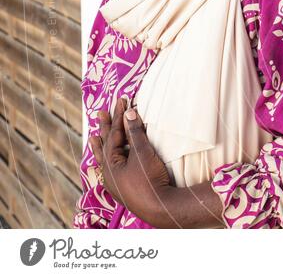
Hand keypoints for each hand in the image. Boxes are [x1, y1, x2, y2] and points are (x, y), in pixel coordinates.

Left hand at [89, 97, 172, 226]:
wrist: (160, 208)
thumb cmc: (150, 180)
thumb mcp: (143, 153)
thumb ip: (135, 132)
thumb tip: (129, 112)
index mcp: (110, 164)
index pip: (113, 135)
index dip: (117, 116)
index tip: (122, 100)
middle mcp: (109, 174)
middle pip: (105, 146)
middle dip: (105, 128)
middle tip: (100, 113)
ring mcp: (116, 183)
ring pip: (106, 160)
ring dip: (103, 146)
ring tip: (94, 138)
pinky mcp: (125, 189)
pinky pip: (112, 169)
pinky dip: (111, 160)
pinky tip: (110, 161)